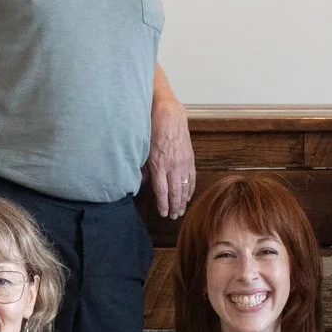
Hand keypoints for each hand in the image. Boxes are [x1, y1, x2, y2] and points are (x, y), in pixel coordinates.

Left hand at [148, 95, 195, 217]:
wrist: (168, 113)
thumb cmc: (152, 128)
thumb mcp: (143, 149)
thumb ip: (143, 168)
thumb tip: (140, 182)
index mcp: (159, 165)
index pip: (162, 191)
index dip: (163, 204)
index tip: (163, 213)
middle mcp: (173, 166)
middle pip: (175, 192)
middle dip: (175, 206)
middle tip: (174, 217)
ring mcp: (183, 163)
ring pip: (185, 187)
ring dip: (184, 200)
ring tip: (181, 210)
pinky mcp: (190, 158)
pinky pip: (192, 177)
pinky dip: (191, 188)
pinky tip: (189, 196)